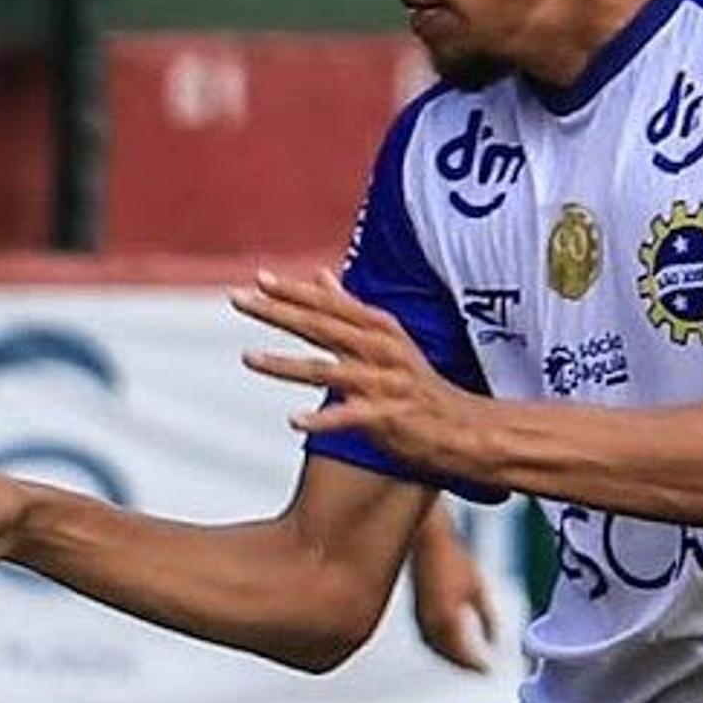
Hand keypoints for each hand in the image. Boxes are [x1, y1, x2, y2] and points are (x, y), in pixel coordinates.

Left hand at [234, 269, 484, 474]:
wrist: (464, 428)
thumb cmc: (418, 384)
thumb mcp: (386, 338)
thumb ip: (348, 308)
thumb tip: (319, 274)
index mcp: (378, 329)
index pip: (329, 303)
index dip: (294, 290)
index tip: (258, 279)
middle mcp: (380, 349)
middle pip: (320, 326)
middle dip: (277, 311)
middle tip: (238, 299)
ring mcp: (383, 383)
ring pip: (326, 369)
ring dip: (283, 364)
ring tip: (246, 357)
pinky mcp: (387, 417)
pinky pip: (349, 417)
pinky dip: (321, 418)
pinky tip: (294, 420)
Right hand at [407, 505, 497, 671]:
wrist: (428, 541)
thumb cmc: (452, 560)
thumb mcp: (478, 589)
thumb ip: (487, 618)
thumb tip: (496, 638)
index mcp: (449, 620)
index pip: (464, 653)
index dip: (477, 664)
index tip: (488, 670)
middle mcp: (431, 624)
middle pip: (449, 656)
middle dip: (464, 665)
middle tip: (479, 670)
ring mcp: (421, 619)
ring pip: (436, 649)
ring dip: (451, 658)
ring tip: (466, 662)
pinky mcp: (417, 612)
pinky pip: (428, 638)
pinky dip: (441, 646)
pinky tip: (450, 643)